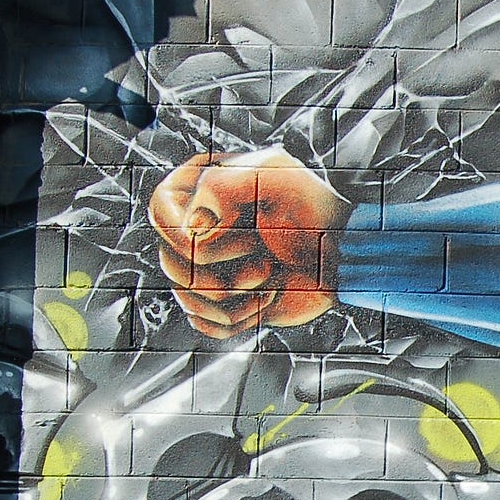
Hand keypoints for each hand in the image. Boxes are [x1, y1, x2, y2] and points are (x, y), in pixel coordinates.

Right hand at [148, 149, 346, 337]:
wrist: (341, 255)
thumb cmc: (311, 211)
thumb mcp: (269, 176)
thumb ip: (220, 186)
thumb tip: (190, 230)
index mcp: (200, 189)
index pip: (159, 212)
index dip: (186, 233)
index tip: (231, 235)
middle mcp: (197, 229)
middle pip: (172, 263)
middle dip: (223, 270)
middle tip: (263, 258)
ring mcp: (209, 268)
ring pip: (188, 297)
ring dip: (237, 295)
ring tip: (269, 275)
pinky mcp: (224, 301)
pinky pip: (206, 323)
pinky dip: (241, 318)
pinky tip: (268, 297)